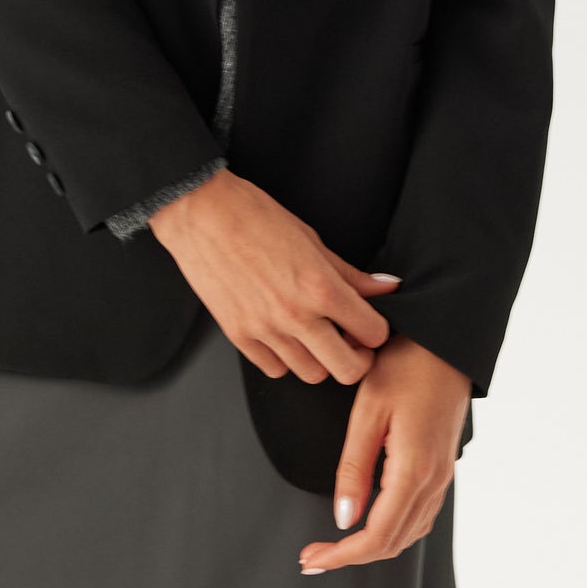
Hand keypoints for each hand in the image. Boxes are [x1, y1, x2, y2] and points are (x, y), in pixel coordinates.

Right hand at [148, 169, 402, 385]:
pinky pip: (275, 369)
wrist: (201, 213)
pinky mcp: (239, 336)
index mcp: (320, 287)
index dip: (376, 328)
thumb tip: (385, 287)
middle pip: (348, 369)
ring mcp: (266, 331)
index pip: (373, 333)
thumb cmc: (253, 215)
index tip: (370, 322)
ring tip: (315, 334)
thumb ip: (350, 273)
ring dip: (320, 359)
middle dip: (357, 357)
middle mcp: (296, 316)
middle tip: (351, 339)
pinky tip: (284, 334)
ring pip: (312, 374)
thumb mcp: (312, 239)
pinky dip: (285, 358)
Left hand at [297, 334, 471, 573]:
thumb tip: (343, 518)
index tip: (311, 559)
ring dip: (372, 546)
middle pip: (393, 542)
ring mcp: (442, 475)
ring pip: (408, 533)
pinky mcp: (442, 465)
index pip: (377, 536)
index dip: (341, 556)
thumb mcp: (369, 410)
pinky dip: (393, 530)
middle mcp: (434, 480)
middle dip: (350, 556)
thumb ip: (355, 467)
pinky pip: (419, 515)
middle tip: (312, 557)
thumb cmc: (406, 364)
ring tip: (335, 546)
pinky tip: (372, 521)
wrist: (445, 339)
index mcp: (414, 470)